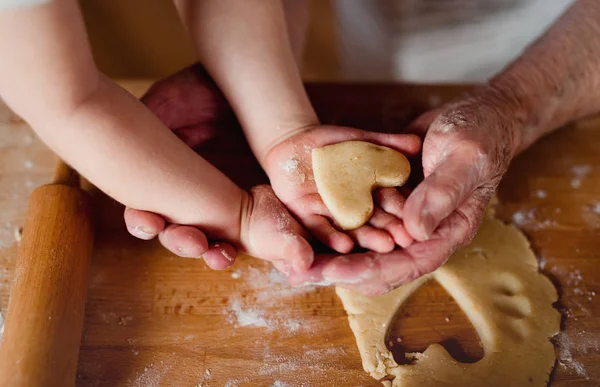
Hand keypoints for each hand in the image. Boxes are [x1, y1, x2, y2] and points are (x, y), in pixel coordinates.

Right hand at [124, 64, 312, 273]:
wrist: (240, 84)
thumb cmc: (197, 91)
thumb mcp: (165, 105)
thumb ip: (141, 129)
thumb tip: (121, 149)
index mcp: (160, 182)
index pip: (147, 213)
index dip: (145, 223)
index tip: (150, 223)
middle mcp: (187, 198)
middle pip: (179, 234)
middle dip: (184, 243)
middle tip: (194, 242)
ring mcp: (220, 203)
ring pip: (213, 240)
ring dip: (214, 252)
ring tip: (222, 255)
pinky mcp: (251, 205)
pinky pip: (249, 231)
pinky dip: (249, 243)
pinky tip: (251, 248)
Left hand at [262, 125, 421, 253]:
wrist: (297, 139)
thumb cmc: (336, 141)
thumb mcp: (367, 141)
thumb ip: (389, 144)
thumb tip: (415, 143)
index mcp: (374, 197)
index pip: (396, 209)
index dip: (408, 218)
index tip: (420, 228)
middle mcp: (357, 212)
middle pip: (377, 225)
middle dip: (390, 233)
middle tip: (405, 241)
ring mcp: (334, 216)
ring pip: (353, 230)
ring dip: (367, 239)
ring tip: (384, 246)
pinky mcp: (308, 216)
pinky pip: (321, 229)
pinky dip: (333, 237)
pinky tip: (345, 246)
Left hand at [287, 87, 521, 294]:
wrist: (475, 115)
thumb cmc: (479, 134)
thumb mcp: (464, 157)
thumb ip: (441, 192)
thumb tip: (413, 231)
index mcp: (449, 229)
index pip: (410, 262)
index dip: (373, 269)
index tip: (338, 272)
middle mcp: (425, 232)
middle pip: (383, 264)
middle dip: (344, 271)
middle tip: (306, 273)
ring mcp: (406, 218)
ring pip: (369, 248)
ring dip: (336, 257)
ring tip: (299, 264)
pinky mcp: (392, 203)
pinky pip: (364, 222)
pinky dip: (340, 230)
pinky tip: (312, 234)